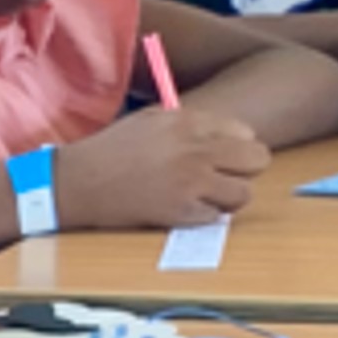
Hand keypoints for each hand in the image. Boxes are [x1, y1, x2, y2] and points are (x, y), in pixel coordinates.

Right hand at [69, 103, 270, 229]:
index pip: (246, 134)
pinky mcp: (180, 212)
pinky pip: (216, 218)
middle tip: (223, 178)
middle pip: (258, 160)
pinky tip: (184, 210)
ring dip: (229, 198)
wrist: (79, 181)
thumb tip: (227, 135)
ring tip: (207, 198)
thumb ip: (191, 123)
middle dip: (244, 171)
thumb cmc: (112, 149)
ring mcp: (190, 182)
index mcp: (189, 122)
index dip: (237, 148)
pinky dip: (204, 217)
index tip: (221, 157)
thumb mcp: (152, 119)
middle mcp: (195, 149)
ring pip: (244, 193)